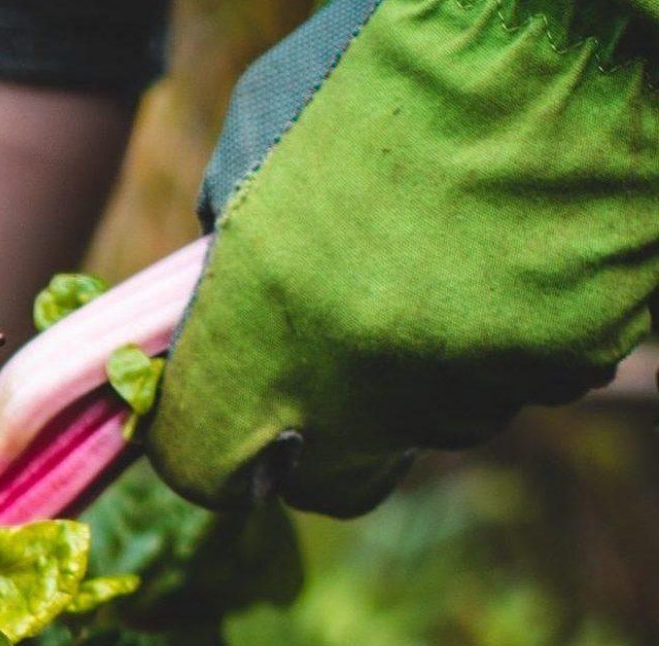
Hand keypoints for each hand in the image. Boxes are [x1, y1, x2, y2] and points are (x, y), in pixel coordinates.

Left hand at [146, 0, 657, 516]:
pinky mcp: (570, 357)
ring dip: (429, 368)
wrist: (541, 17)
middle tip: (345, 345)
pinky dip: (515, 335)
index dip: (210, 452)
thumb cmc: (377, 64)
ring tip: (444, 257)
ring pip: (439, 420)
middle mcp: (367, 384)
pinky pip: (526, 376)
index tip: (223, 430)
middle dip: (329, 425)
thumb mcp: (251, 146)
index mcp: (265, 334)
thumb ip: (228, 244)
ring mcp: (477, 382)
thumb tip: (223, 300)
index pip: (207, 467)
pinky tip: (513, 249)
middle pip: (337, 467)